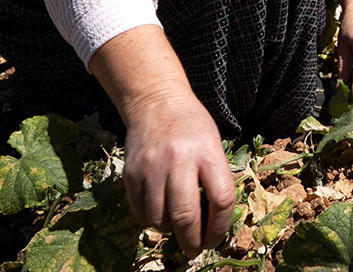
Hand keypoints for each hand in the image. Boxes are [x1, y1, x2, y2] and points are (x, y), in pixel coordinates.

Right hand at [120, 90, 235, 256]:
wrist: (156, 102)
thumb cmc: (192, 126)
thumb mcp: (213, 144)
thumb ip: (216, 179)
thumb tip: (214, 223)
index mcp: (207, 152)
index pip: (221, 199)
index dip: (220, 227)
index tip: (216, 239)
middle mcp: (178, 160)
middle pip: (186, 216)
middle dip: (192, 241)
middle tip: (195, 249)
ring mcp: (151, 167)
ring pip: (160, 219)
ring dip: (170, 232)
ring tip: (177, 228)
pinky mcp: (131, 173)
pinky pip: (140, 212)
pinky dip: (151, 221)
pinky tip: (160, 216)